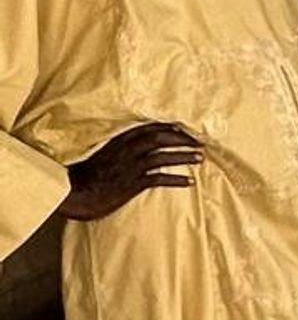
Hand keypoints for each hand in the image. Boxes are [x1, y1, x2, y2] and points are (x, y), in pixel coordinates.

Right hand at [61, 122, 204, 220]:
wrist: (74, 192)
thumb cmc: (86, 177)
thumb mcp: (102, 156)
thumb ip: (119, 150)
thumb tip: (134, 149)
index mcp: (119, 142)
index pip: (147, 128)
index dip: (167, 127)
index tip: (183, 128)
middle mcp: (126, 151)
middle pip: (159, 139)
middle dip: (181, 139)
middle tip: (199, 142)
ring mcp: (130, 167)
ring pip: (162, 156)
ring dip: (183, 156)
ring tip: (200, 157)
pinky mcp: (132, 184)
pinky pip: (158, 179)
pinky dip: (176, 179)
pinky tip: (189, 182)